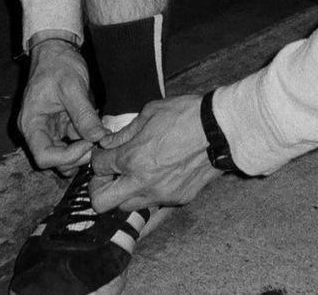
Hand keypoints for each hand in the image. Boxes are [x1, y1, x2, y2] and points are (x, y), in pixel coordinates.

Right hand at [18, 39, 107, 173]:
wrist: (57, 49)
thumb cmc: (58, 64)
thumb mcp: (72, 87)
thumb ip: (84, 114)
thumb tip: (99, 138)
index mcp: (32, 123)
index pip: (44, 156)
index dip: (67, 157)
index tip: (88, 144)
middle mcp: (37, 130)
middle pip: (54, 160)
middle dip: (77, 156)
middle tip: (98, 142)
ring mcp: (49, 128)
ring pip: (65, 154)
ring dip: (82, 150)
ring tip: (99, 135)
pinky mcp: (61, 124)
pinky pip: (72, 141)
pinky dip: (86, 139)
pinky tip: (97, 128)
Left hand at [89, 94, 220, 210]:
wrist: (219, 130)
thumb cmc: (185, 115)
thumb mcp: (151, 112)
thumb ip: (125, 132)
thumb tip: (107, 142)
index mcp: (132, 157)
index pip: (98, 167)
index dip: (98, 158)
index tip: (105, 153)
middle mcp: (142, 182)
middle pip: (101, 202)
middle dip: (98, 188)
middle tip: (109, 174)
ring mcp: (160, 195)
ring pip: (127, 207)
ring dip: (124, 192)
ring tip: (134, 174)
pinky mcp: (177, 200)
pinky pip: (154, 203)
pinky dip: (149, 192)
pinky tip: (159, 174)